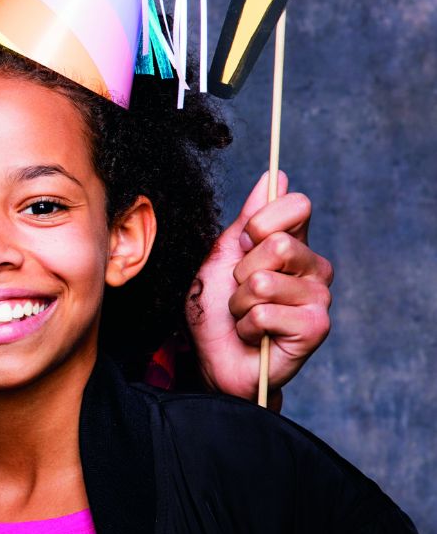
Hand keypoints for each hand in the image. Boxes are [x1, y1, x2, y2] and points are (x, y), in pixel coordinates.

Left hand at [187, 171, 332, 405]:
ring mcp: (319, 298)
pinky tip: (255, 336)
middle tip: (240, 291)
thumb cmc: (215, 308)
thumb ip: (249, 217)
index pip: (296, 205)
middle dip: (240, 271)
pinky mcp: (316, 327)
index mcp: (293, 244)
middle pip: (276, 244)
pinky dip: (247, 326)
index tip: (245, 244)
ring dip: (239, 303)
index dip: (261, 220)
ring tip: (244, 316)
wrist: (213, 359)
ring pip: (263, 282)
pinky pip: (264, 312)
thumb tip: (276, 174)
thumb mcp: (222, 255)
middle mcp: (313, 267)